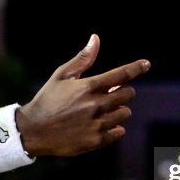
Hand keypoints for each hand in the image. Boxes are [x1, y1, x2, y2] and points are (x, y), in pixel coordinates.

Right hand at [17, 35, 149, 156]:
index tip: (146, 64)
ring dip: (118, 110)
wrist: (32, 130)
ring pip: (125, 113)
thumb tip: (96, 38)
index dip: (136, 68)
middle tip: (111, 93)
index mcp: (88, 86)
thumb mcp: (61, 75)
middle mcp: (95, 105)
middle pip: (128, 94)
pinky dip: (115, 128)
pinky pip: (119, 132)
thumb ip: (82, 59)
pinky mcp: (95, 141)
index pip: (121, 74)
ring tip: (103, 110)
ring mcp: (97, 124)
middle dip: (123, 91)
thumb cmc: (47, 99)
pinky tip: (102, 124)